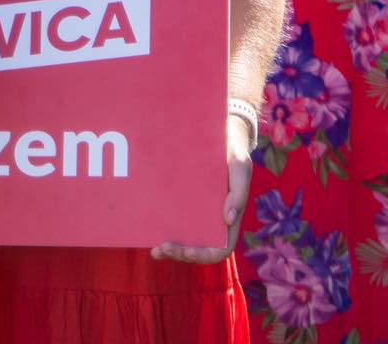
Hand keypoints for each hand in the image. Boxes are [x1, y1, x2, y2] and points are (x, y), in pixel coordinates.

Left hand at [151, 114, 251, 264]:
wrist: (215, 132)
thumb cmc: (230, 151)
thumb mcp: (239, 166)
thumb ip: (239, 191)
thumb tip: (227, 219)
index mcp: (229, 217)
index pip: (220, 249)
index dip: (203, 256)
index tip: (185, 252)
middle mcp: (212, 219)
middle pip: (198, 249)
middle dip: (180, 254)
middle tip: (159, 250)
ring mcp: (196, 212)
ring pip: (184, 240)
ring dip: (170, 249)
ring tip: (154, 249)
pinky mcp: (181, 201)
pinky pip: (172, 221)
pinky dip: (162, 230)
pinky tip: (148, 231)